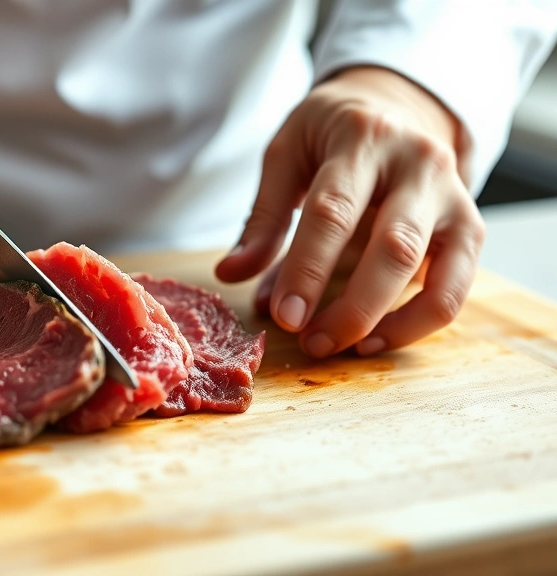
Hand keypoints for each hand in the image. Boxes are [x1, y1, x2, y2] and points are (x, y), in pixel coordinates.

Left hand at [216, 66, 485, 357]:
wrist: (397, 103)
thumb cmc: (332, 133)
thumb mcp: (288, 154)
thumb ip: (263, 216)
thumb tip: (230, 273)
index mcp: (362, 138)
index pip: (334, 211)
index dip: (307, 269)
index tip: (283, 316)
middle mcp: (418, 164)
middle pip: (394, 247)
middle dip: (351, 307)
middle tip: (310, 342)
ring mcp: (454, 196)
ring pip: (435, 273)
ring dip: (387, 323)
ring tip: (339, 347)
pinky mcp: (470, 228)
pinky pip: (455, 289)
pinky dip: (417, 325)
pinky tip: (373, 341)